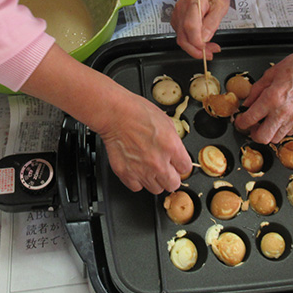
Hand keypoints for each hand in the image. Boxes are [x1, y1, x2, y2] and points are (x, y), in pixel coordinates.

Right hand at [20, 45, 190, 193]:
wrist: (107, 106)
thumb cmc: (132, 104)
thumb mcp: (160, 115)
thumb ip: (170, 135)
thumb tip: (176, 146)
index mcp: (170, 143)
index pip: (185, 167)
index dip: (181, 165)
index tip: (177, 162)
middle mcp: (157, 159)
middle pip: (172, 184)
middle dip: (170, 177)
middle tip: (163, 167)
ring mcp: (140, 167)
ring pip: (154, 187)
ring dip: (153, 180)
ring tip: (147, 167)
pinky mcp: (123, 170)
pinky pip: (134, 184)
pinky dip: (135, 179)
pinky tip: (133, 168)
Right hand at [170, 0, 228, 59]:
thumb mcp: (222, 5)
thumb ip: (213, 22)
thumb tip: (205, 38)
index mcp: (194, 0)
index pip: (190, 26)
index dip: (197, 42)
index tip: (206, 49)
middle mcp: (182, 7)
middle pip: (183, 36)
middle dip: (196, 50)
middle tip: (210, 54)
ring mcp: (177, 14)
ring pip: (181, 38)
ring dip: (195, 48)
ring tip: (210, 48)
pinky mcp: (177, 20)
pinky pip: (181, 36)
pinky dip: (191, 43)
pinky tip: (202, 42)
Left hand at [234, 35, 292, 143]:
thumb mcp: (268, 75)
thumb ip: (255, 92)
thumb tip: (246, 104)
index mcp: (271, 99)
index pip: (249, 119)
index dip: (240, 122)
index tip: (240, 121)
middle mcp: (283, 112)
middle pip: (262, 137)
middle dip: (253, 134)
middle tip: (253, 126)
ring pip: (276, 139)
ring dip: (268, 132)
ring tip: (267, 122)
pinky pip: (289, 133)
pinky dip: (282, 129)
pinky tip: (280, 119)